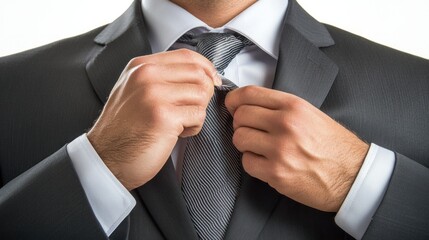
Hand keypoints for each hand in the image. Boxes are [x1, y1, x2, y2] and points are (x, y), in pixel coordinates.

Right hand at [88, 49, 220, 189]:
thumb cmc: (124, 128)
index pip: (187, 55)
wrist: (107, 158)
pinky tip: (177, 133)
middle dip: (204, 93)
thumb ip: (162, 77)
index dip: (206, 68)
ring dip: (197, 112)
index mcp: (141, 66)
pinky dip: (194, 127)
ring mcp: (154, 95)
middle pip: (199, 73)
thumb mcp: (136, 90)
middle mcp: (146, 75)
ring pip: (201, 94)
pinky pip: (198, 115)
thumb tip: (201, 73)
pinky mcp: (163, 116)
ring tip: (180, 123)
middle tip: (191, 109)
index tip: (211, 80)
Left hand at [225, 86, 368, 211]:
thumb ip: (281, 107)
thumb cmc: (334, 146)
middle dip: (240, 123)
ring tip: (259, 147)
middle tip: (250, 130)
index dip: (234, 99)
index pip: (250, 93)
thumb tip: (250, 105)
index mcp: (293, 106)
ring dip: (245, 143)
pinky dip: (252, 162)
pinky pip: (246, 162)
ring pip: (239, 138)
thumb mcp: (311, 114)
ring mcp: (279, 149)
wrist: (353, 176)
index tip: (232, 105)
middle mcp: (285, 124)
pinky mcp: (276, 172)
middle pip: (240, 115)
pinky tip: (266, 162)